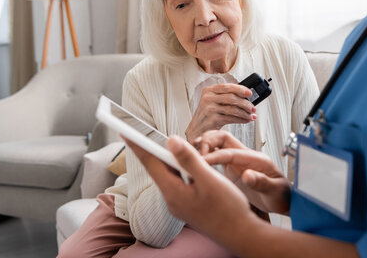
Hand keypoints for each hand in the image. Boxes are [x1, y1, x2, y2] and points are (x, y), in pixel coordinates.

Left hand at [126, 135, 259, 241]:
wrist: (242, 236)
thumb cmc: (229, 209)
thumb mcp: (209, 180)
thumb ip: (189, 159)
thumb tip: (170, 140)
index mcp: (173, 192)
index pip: (150, 162)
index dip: (137, 144)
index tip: (124, 130)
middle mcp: (172, 199)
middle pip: (158, 168)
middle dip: (151, 150)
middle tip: (141, 132)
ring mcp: (179, 204)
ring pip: (169, 175)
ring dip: (168, 159)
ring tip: (164, 144)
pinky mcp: (188, 206)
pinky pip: (178, 183)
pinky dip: (179, 170)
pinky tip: (187, 164)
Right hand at [185, 83, 256, 140]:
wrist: (196, 130)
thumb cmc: (207, 116)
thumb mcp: (212, 102)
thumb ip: (224, 97)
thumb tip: (245, 97)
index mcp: (208, 90)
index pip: (227, 87)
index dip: (240, 89)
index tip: (250, 93)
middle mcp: (208, 98)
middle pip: (232, 98)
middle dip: (245, 103)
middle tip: (253, 108)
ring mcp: (209, 108)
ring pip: (233, 108)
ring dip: (245, 113)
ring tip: (251, 115)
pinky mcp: (213, 119)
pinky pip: (231, 118)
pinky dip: (241, 119)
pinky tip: (246, 120)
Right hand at [200, 131, 290, 213]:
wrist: (284, 201)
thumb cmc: (282, 196)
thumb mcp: (275, 191)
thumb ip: (262, 182)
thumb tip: (248, 175)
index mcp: (255, 158)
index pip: (229, 152)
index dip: (213, 156)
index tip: (200, 162)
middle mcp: (244, 156)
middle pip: (221, 138)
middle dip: (205, 143)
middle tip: (192, 157)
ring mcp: (238, 161)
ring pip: (216, 145)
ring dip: (202, 147)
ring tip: (189, 158)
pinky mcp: (232, 169)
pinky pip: (215, 157)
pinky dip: (203, 157)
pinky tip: (195, 166)